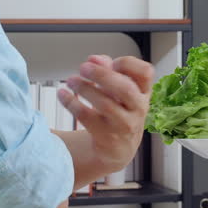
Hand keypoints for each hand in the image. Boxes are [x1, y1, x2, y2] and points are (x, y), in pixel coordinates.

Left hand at [59, 55, 153, 173]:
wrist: (118, 149)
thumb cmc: (118, 111)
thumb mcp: (118, 90)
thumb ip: (108, 70)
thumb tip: (93, 59)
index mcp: (143, 93)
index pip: (146, 73)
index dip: (128, 64)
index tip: (111, 62)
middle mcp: (138, 109)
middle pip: (125, 89)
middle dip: (102, 75)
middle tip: (83, 67)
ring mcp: (123, 125)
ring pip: (104, 104)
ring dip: (84, 88)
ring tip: (71, 80)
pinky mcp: (106, 136)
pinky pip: (86, 117)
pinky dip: (71, 103)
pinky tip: (62, 94)